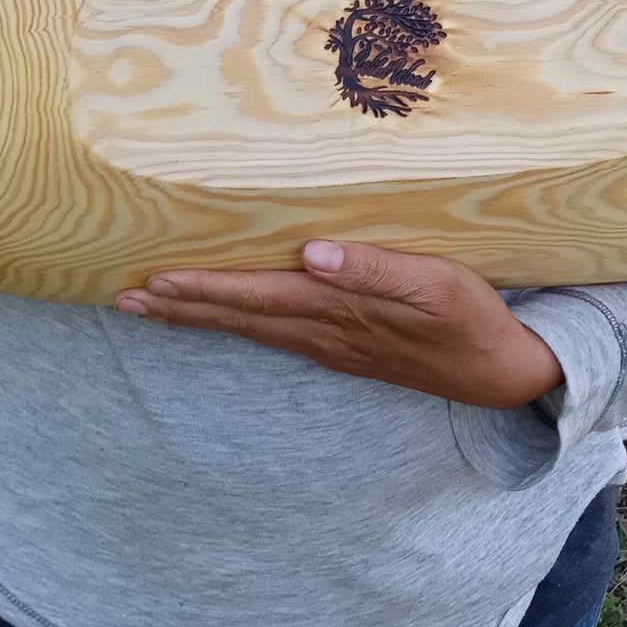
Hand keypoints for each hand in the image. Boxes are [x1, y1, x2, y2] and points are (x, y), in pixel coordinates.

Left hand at [115, 241, 563, 406]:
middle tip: (124, 299)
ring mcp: (333, 346)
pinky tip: (223, 318)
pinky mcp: (345, 349)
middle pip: (241, 317)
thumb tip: (312, 253)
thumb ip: (374, 269)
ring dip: (200, 318)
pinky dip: (237, 324)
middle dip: (182, 307)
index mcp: (341, 311)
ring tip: (151, 307)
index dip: (204, 288)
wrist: (502, 373)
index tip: (154, 280)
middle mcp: (325, 332)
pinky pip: (275, 334)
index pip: (257, 295)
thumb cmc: (472, 317)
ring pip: (252, 329)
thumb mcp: (435, 284)